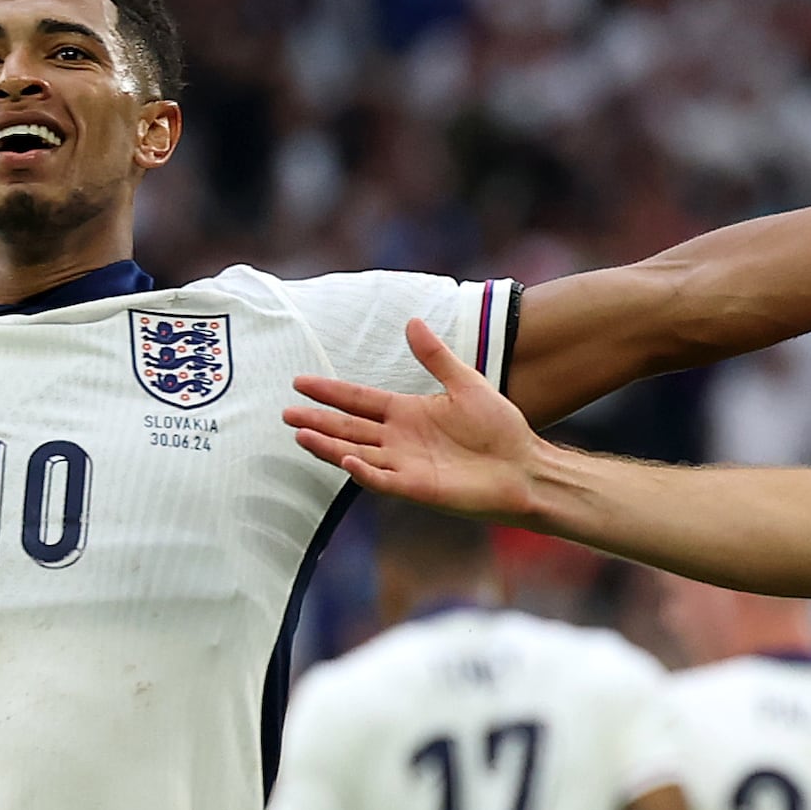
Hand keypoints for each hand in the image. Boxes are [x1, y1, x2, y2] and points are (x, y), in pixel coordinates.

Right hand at [286, 323, 545, 517]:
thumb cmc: (500, 427)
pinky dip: (363, 472)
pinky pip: (382, 480)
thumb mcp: (466, 382)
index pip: (359, 400)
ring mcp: (405, 465)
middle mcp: (399, 440)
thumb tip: (412, 321)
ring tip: (300, 434)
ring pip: (356, 453)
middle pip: (349, 427)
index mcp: (407, 413)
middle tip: (285, 413)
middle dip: (318, 420)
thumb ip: (435, 356)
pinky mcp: (417, 488)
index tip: (300, 382)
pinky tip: (345, 459)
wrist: (525, 466)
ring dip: (329, 445)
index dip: (331, 391)